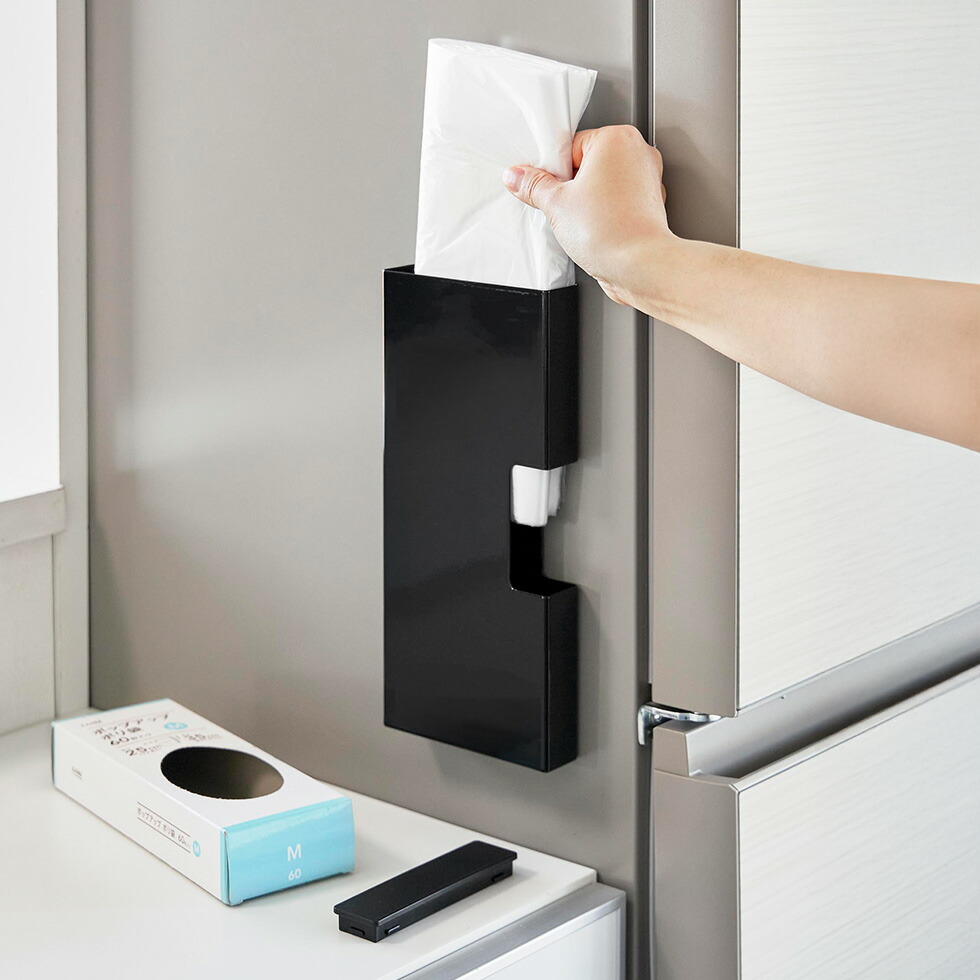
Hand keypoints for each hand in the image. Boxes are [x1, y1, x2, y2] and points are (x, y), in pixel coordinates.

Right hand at [503, 125, 670, 305]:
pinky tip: (596, 228)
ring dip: (588, 200)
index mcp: (617, 138)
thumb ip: (533, 186)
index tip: (546, 187)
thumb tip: (519, 177)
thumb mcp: (556, 205)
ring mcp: (647, 179)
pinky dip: (605, 213)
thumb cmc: (611, 231)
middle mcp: (638, 153)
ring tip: (582, 220)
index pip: (571, 146)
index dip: (553, 170)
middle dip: (571, 185)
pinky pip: (618, 201)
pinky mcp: (649, 204)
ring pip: (604, 183)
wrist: (640, 267)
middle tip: (564, 206)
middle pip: (588, 163)